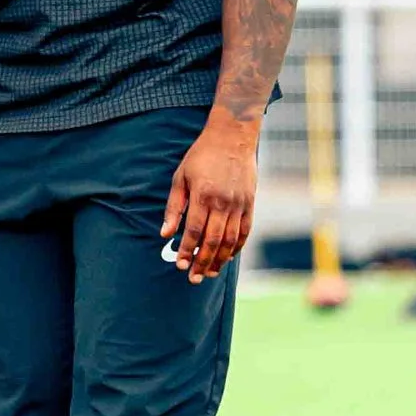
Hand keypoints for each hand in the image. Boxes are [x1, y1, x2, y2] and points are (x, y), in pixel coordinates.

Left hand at [161, 113, 259, 282]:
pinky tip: (227, 258)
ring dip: (219, 260)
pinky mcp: (250, 204)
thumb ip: (174, 207)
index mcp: (203, 195)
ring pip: (230, 241)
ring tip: (208, 272)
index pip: (194, 231)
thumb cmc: (201, 156)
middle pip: (213, 241)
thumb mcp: (180, 177)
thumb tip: (165, 234)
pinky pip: (244, 232)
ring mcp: (239, 204)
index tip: (180, 265)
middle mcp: (223, 203)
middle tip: (193, 278)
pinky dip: (236, 248)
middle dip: (202, 262)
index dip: (186, 250)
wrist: (232, 138)